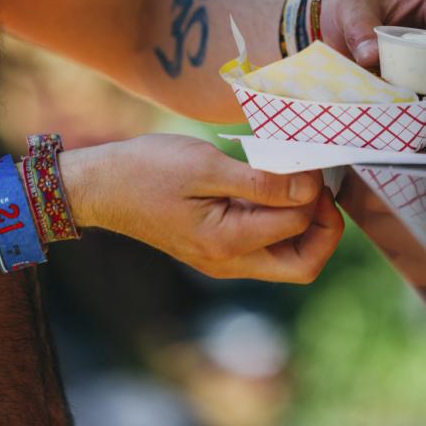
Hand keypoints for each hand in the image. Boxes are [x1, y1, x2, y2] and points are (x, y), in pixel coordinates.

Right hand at [62, 135, 342, 283]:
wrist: (100, 186)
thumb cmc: (145, 170)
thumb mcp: (205, 166)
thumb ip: (261, 182)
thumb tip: (309, 187)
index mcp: (227, 243)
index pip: (297, 227)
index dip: (313, 194)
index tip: (308, 161)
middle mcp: (230, 262)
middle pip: (303, 264)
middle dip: (325, 229)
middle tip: (321, 188)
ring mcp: (225, 259)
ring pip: (289, 257)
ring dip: (306, 224)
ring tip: (300, 182)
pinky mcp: (221, 247)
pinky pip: (267, 244)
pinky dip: (283, 220)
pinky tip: (277, 187)